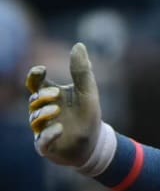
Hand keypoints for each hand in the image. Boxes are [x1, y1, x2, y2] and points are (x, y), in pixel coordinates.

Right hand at [26, 43, 101, 168]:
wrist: (95, 144)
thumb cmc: (88, 116)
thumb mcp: (88, 92)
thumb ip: (81, 70)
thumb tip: (79, 45)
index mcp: (50, 95)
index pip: (34, 82)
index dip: (34, 75)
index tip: (41, 70)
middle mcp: (43, 110)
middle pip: (34, 99)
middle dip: (42, 95)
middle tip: (55, 94)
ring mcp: (42, 128)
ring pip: (34, 118)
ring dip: (44, 113)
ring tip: (56, 110)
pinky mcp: (47, 145)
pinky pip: (41, 141)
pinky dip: (49, 134)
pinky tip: (59, 129)